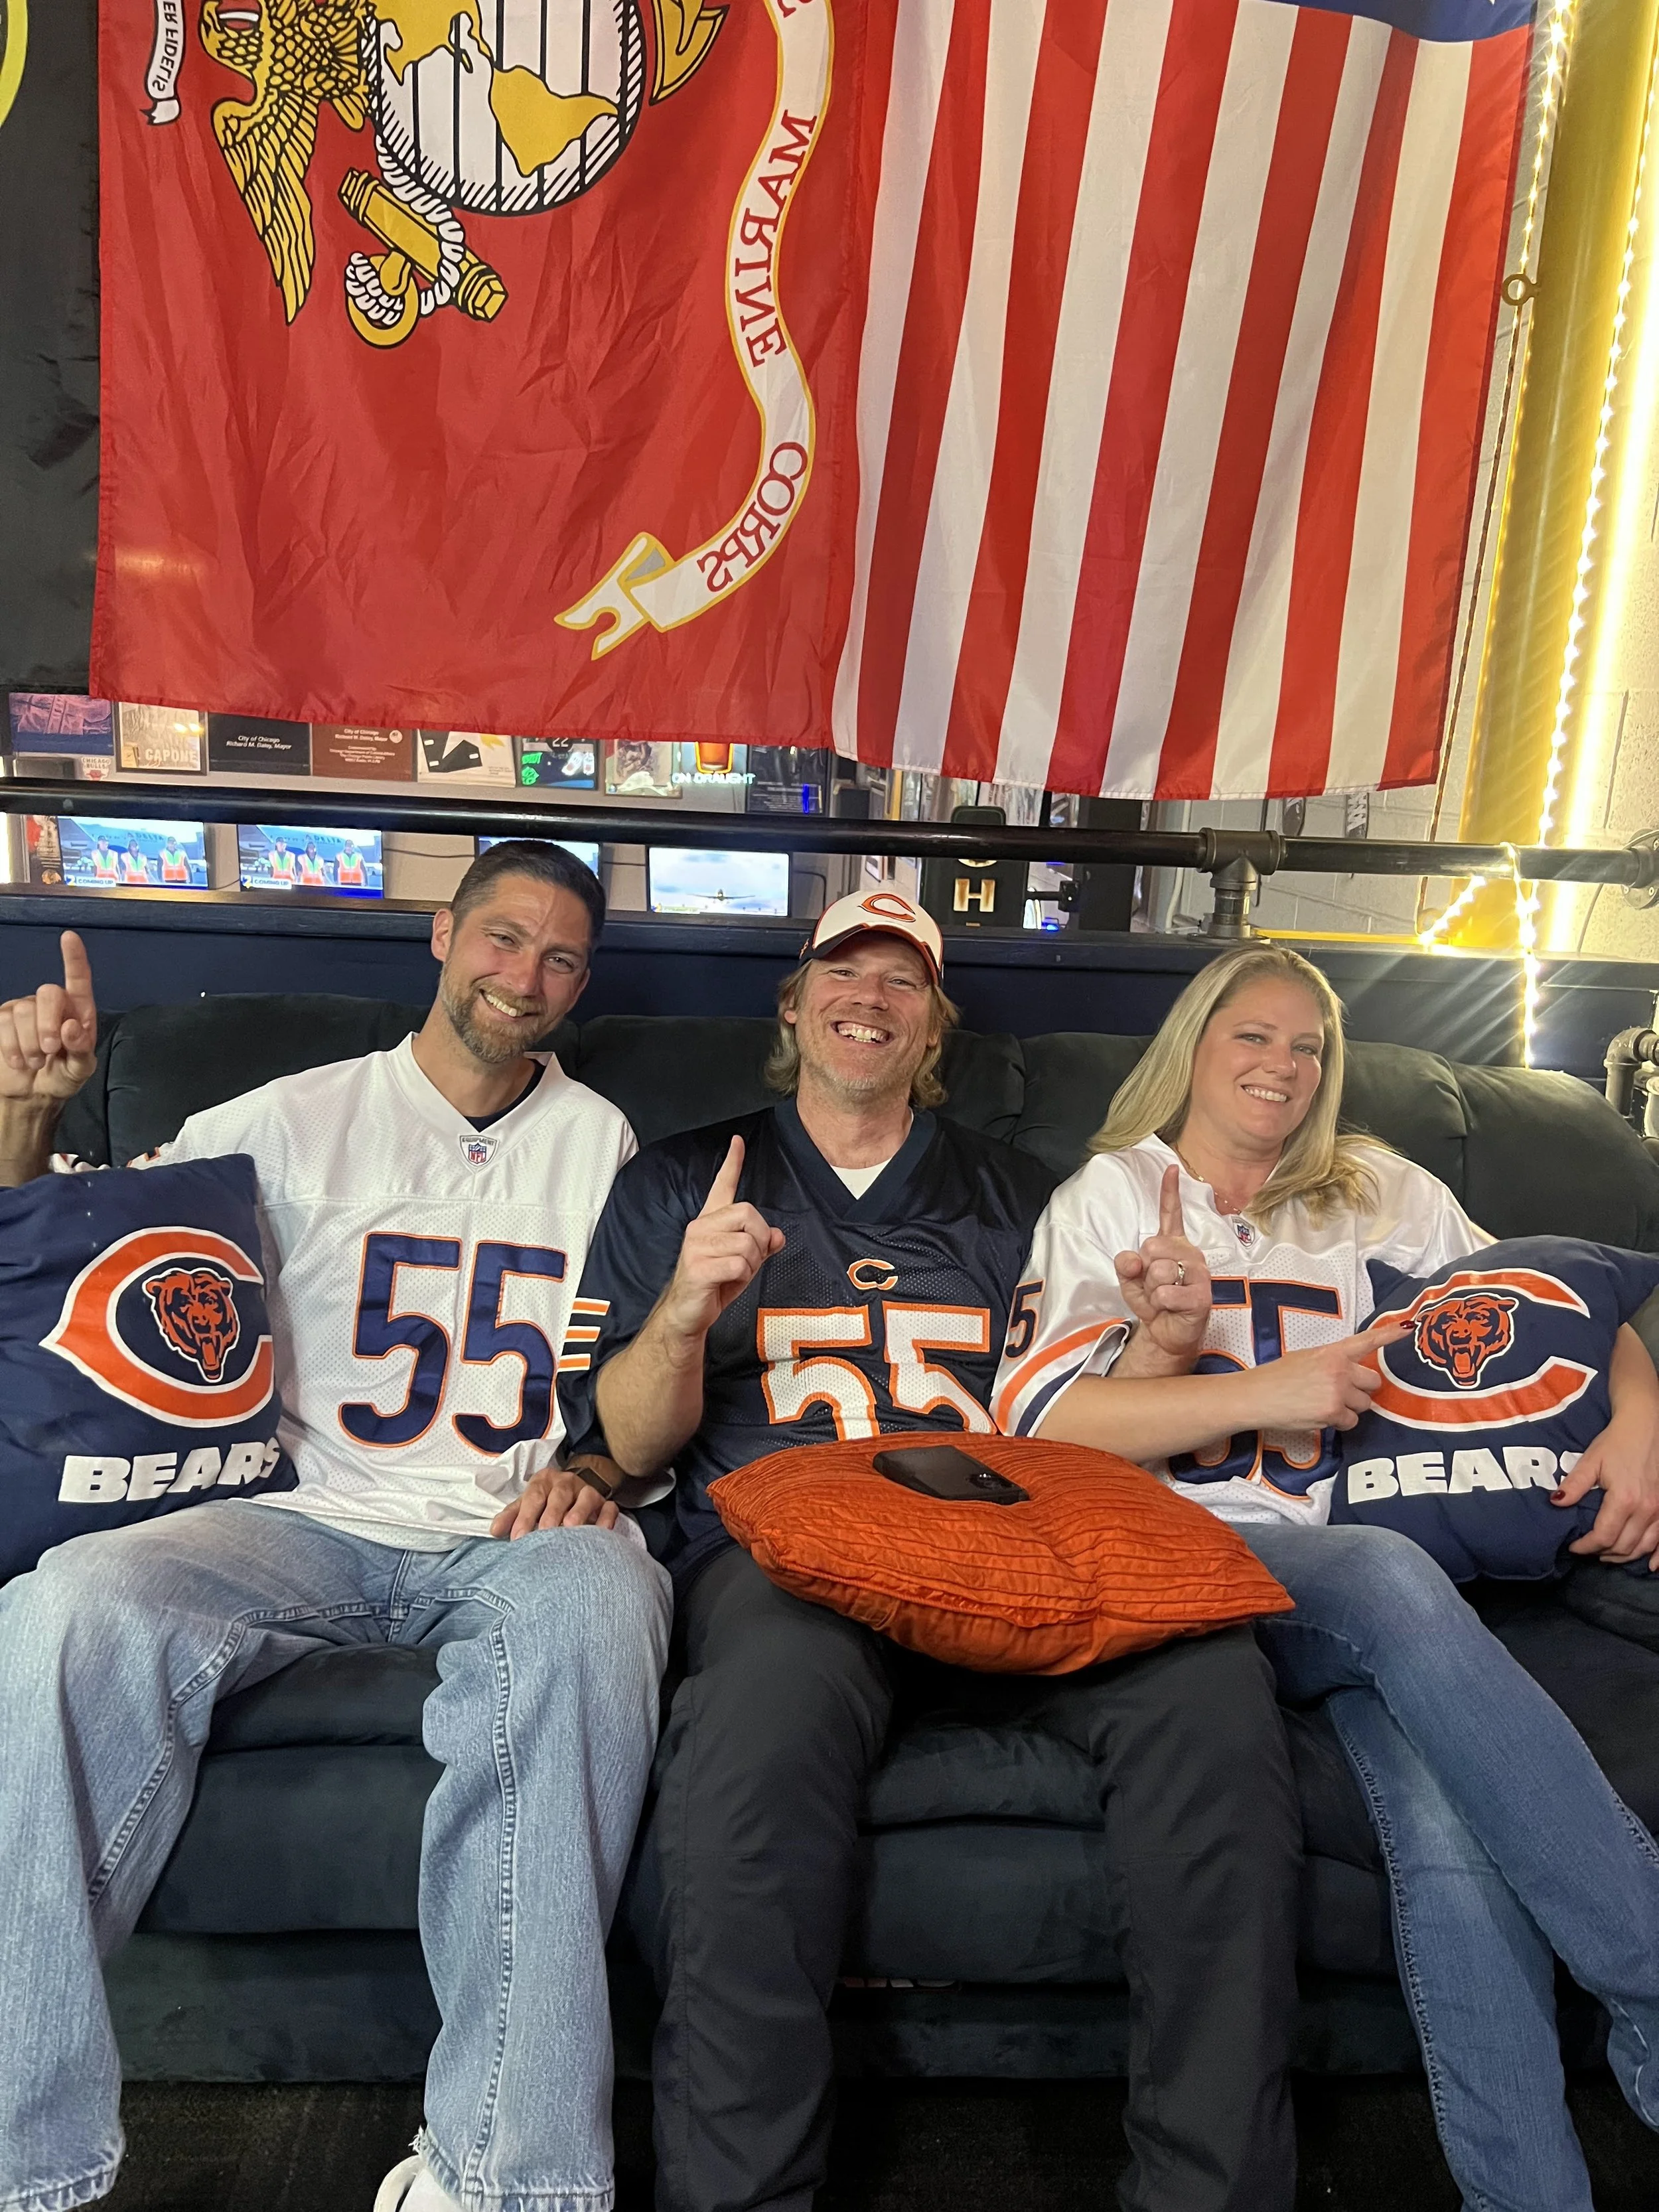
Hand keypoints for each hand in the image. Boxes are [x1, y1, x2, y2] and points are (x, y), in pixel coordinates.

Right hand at [0, 931, 97, 1103]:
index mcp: (78, 1011)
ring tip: (35, 1062)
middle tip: (51, 1050)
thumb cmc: (62, 1077)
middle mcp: (52, 1004)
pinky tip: (19, 1061)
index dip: (74, 958)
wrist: (32, 1094)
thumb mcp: (79, 1072)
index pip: (78, 980)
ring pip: (22, 1011)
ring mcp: (24, 1009)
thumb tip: (71, 1027)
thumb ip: (82, 1051)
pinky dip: (11, 1047)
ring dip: (29, 1043)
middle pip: (48, 993)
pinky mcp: (2, 1020)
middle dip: (47, 1023)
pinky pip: (2, 1023)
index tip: (69, 937)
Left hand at [490, 1463, 620, 1538]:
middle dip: (552, 1515)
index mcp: (544, 1481)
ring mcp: (588, 1491)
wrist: (574, 1490)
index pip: (533, 1497)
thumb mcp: (527, 1504)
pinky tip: (600, 1532)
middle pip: (559, 1496)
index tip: (518, 1538)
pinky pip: (609, 1509)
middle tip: (545, 1534)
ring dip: (579, 1513)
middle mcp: (567, 1483)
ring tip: (571, 1529)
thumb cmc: (545, 1501)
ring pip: (586, 1498)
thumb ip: (511, 1516)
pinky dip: (606, 1519)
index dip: (525, 1516)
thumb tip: (494, 1531)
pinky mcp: (605, 1503)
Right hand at [657, 1136, 784, 1343]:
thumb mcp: (743, 1263)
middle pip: (748, 1214)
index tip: (737, 1141)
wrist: (688, 1314)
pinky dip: (742, 1277)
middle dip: (758, 1240)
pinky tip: (726, 1283)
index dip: (732, 1163)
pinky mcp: (698, 1266)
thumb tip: (777, 1235)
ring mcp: (696, 1245)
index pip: (722, 1185)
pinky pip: (740, 1264)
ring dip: (751, 1264)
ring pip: (747, 1243)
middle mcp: (700, 1227)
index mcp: (710, 1221)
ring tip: (734, 1275)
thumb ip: (760, 1245)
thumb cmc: (714, 1285)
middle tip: (748, 1261)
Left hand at [1114, 1165, 1210, 1363]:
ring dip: (1151, 1291)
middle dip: (1143, 1270)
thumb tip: (1133, 1258)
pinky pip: (1166, 1294)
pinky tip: (1170, 1309)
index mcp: (1173, 1244)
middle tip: (1154, 1285)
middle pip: (1151, 1246)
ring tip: (1163, 1298)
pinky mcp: (1202, 1296)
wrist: (1167, 1333)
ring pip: (1158, 1271)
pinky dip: (1160, 1305)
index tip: (1170, 1167)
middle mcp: (1189, 1253)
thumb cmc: (1153, 1301)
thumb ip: (1126, 1265)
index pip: (1171, 1214)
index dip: (1170, 1191)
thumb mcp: (1131, 1281)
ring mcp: (1199, 1273)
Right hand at [1243, 1323, 1407, 1432]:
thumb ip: (1332, 1362)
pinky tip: (1319, 1416)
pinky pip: (1351, 1421)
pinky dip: (1339, 1422)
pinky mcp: (1333, 1412)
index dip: (1390, 1335)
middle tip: (1338, 1393)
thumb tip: (1349, 1374)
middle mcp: (1340, 1368)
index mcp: (1332, 1351)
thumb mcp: (1307, 1359)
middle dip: (1361, 1390)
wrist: (1256, 1396)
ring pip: (1364, 1404)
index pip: (1367, 1340)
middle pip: (1373, 1382)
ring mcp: (1338, 1390)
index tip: (1409, 1328)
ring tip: (1323, 1405)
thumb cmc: (1277, 1377)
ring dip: (1350, 1408)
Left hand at [1560, 1417, 1658, 1566]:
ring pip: (1643, 1547)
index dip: (1586, 1546)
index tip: (1574, 1546)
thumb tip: (1556, 1503)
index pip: (1603, 1536)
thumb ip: (1575, 1485)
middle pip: (1623, 1546)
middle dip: (1602, 1553)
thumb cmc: (1617, 1442)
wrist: (1647, 1425)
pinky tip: (1651, 1566)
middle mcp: (1646, 1509)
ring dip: (1624, 1555)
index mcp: (1624, 1499)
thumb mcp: (1591, 1460)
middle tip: (1588, 1550)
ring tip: (1607, 1554)